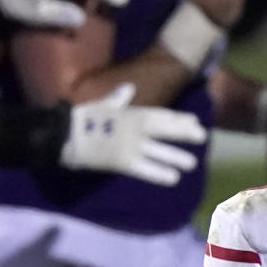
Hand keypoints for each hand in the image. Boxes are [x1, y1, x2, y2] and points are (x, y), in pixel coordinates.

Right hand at [61, 83, 206, 184]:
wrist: (63, 135)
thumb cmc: (82, 119)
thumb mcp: (102, 104)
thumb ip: (118, 98)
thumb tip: (128, 87)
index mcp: (130, 114)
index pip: (160, 115)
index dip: (179, 119)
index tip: (194, 121)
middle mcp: (134, 128)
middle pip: (164, 130)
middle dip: (184, 133)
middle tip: (202, 137)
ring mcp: (129, 146)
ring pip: (158, 151)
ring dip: (176, 157)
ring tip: (192, 164)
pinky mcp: (122, 163)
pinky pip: (145, 170)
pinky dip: (159, 173)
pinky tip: (173, 178)